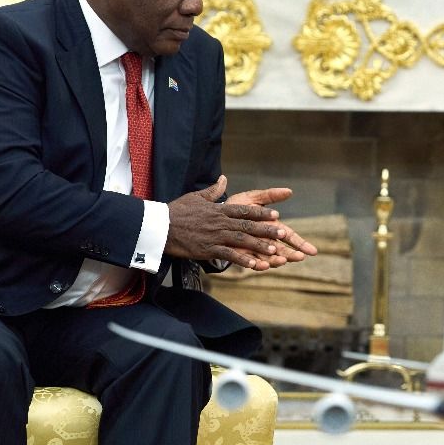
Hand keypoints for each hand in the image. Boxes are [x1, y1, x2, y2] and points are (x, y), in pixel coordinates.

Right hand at [165, 175, 290, 269]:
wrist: (160, 226)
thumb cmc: (176, 211)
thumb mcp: (196, 197)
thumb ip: (213, 191)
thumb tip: (223, 179)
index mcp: (218, 210)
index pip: (244, 211)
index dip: (261, 213)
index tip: (275, 215)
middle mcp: (219, 222)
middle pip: (247, 226)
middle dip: (266, 230)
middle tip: (283, 233)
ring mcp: (214, 236)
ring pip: (241, 241)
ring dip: (259, 246)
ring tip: (274, 251)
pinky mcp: (207, 249)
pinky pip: (229, 255)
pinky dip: (242, 259)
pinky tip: (255, 265)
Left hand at [225, 187, 317, 266]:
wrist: (214, 216)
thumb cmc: (236, 207)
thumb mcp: (253, 198)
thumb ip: (270, 195)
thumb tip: (289, 191)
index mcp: (271, 227)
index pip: (289, 236)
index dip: (301, 244)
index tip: (312, 251)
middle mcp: (264, 240)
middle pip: (282, 250)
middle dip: (291, 254)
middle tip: (300, 257)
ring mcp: (253, 249)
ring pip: (268, 258)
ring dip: (276, 261)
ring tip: (282, 261)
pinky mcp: (240, 254)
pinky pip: (250, 262)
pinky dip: (257, 264)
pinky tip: (262, 266)